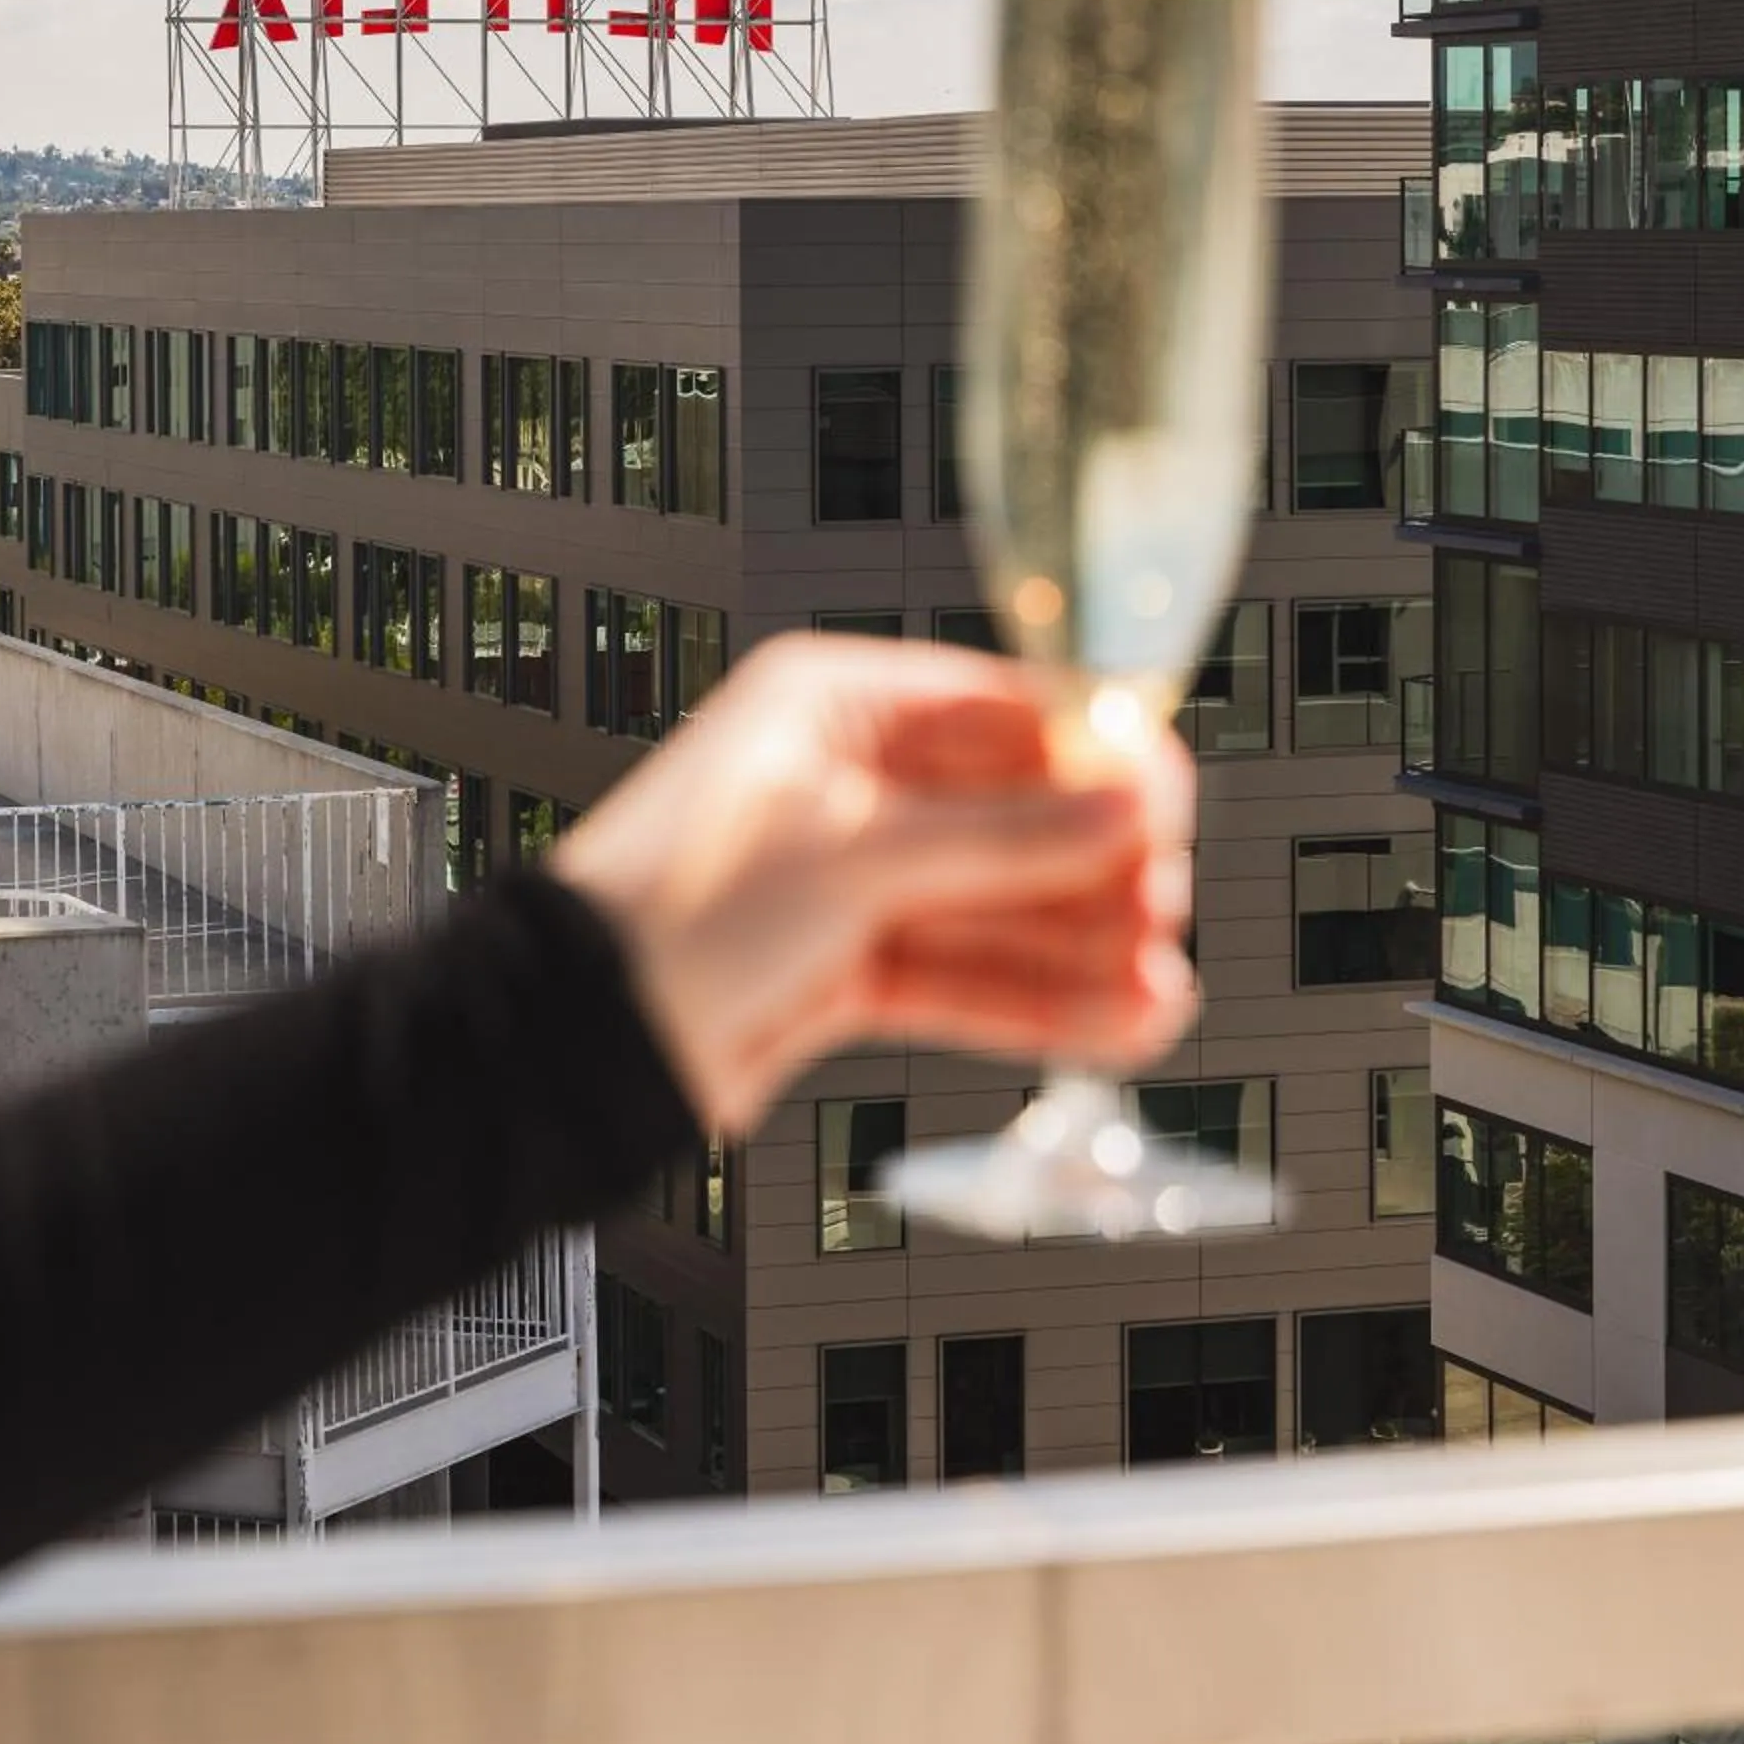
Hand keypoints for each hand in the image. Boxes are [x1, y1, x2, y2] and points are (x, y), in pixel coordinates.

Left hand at [549, 633, 1195, 1133]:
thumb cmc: (670, 904)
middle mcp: (848, 784)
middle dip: (1092, 863)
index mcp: (833, 707)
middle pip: (1008, 815)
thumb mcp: (852, 853)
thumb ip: (998, 840)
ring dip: (1080, 944)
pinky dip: (1039, 1001)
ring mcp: (851, 879)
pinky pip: (967, 976)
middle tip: (1163, 900)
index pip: (997, 712)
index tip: (1167, 795)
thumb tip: (1121, 808)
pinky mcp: (848, 967)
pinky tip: (1117, 1019)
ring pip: (996, 907)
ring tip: (1160, 982)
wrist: (576, 1036)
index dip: (1091, 756)